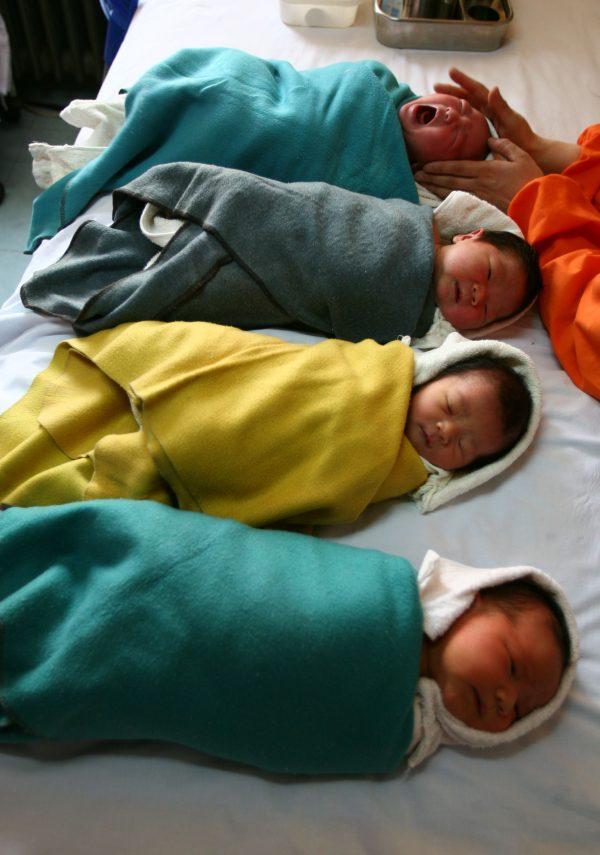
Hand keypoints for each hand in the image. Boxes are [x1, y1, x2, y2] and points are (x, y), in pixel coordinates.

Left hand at [413, 138, 542, 211]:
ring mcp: (478, 196)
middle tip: (414, 174)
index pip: (456, 167)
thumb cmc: (530, 178)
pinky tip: (436, 196)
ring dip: (433, 187)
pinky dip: (444, 198)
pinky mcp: (481, 206)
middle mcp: (478, 183)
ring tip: (420, 183)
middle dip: (430, 177)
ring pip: (450, 191)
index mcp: (485, 170)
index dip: (438, 166)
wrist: (536, 204)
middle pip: (448, 180)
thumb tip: (490, 139)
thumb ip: (504, 145)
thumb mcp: (520, 156)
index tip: (425, 165)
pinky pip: (458, 200)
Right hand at [434, 68, 537, 155]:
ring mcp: (487, 120)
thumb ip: (501, 106)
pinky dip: (459, 116)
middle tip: (435, 86)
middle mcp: (489, 110)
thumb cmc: (522, 138)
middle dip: (452, 90)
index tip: (450, 71)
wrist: (529, 152)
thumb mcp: (511, 121)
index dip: (463, 80)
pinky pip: (468, 120)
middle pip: (468, 96)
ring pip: (467, 107)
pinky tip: (449, 120)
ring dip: (453, 102)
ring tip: (438, 100)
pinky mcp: (484, 130)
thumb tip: (493, 88)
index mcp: (494, 106)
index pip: (476, 90)